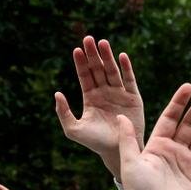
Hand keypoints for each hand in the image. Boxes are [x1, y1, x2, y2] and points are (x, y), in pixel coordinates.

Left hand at [54, 36, 144, 177]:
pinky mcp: (133, 98)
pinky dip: (126, 68)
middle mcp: (104, 92)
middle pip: (98, 69)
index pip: (85, 76)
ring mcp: (119, 94)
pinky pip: (129, 80)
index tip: (76, 50)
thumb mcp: (73, 129)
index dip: (80, 63)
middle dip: (93, 54)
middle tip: (88, 38)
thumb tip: (57, 93)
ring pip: (112, 71)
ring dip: (107, 57)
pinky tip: (121, 56)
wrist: (117, 151)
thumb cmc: (94, 142)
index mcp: (90, 97)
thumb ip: (63, 112)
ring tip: (102, 42)